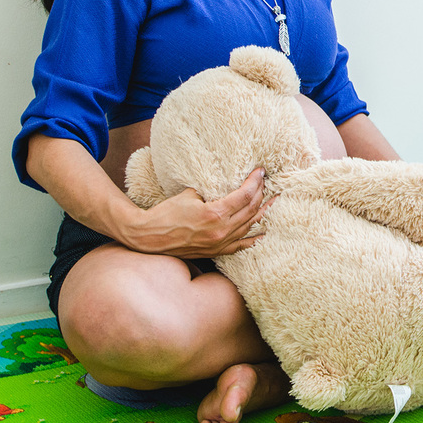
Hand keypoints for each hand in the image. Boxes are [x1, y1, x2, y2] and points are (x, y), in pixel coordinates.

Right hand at [125, 168, 272, 256]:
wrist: (149, 238)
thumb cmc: (165, 213)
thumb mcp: (190, 195)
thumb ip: (211, 191)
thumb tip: (225, 185)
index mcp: (215, 213)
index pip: (244, 195)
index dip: (255, 181)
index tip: (261, 171)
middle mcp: (221, 230)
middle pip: (251, 209)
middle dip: (261, 193)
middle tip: (266, 181)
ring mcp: (219, 243)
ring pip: (249, 226)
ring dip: (262, 211)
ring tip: (273, 200)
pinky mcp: (215, 252)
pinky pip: (241, 245)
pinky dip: (254, 238)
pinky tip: (265, 232)